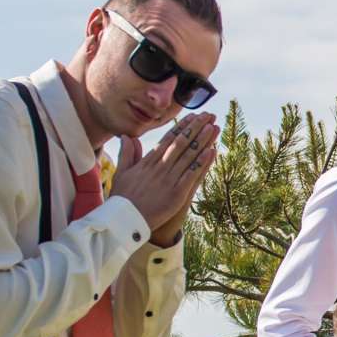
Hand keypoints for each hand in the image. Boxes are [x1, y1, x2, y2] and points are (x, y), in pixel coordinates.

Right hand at [112, 114, 219, 240]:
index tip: (193, 116)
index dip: (182, 127)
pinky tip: (212, 151)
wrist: (124, 220)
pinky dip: (202, 163)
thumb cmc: (122, 198)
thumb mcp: (122, 172)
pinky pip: (192, 175)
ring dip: (203, 140)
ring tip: (214, 127)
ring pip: (189, 156)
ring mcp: (169, 179)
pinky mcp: (177, 193)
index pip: (168, 139)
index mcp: (148, 161)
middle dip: (196, 128)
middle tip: (209, 116)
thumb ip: (127, 154)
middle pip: (181, 143)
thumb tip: (127, 137)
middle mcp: (160, 167)